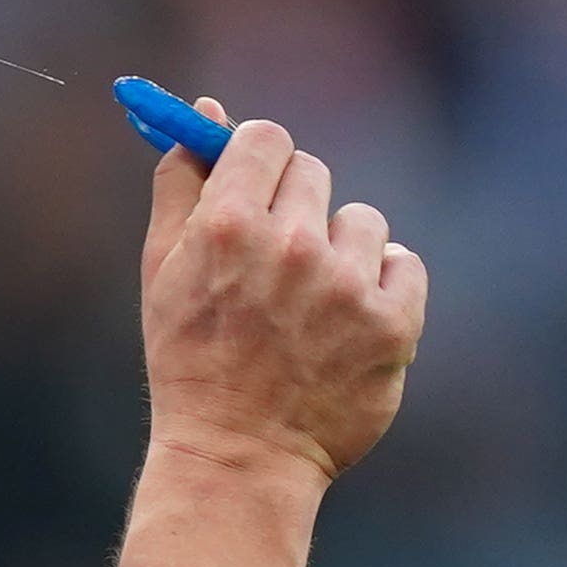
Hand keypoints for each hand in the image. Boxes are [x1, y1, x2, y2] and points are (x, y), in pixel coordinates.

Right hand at [138, 100, 427, 485]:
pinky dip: (381, 285)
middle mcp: (290, 246)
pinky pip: (404, 262)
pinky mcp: (393, 323)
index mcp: (226, 226)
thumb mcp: (163, 268)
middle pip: (312, 171)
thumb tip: (206, 113)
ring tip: (310, 303)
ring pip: (361, 220)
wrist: (239, 454)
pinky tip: (346, 322)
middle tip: (277, 258)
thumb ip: (181, 184)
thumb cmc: (190, 357)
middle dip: (294, 204)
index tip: (256, 185)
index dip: (257, 158)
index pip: (264, 138)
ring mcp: (346, 285)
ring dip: (340, 249)